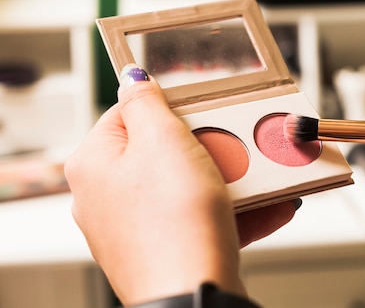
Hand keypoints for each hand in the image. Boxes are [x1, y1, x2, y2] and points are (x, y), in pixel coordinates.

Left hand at [65, 65, 295, 304]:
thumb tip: (132, 79)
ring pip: (185, 188)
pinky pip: (199, 220)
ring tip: (264, 176)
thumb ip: (146, 102)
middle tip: (234, 141)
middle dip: (207, 146)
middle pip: (161, 152)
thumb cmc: (174, 222)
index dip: (170, 106)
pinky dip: (232, 212)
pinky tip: (270, 207)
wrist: (194, 292)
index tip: (202, 106)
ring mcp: (135, 227)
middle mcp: (105, 197)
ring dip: (229, 180)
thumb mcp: (163, 141)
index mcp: (93, 164)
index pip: (128, 114)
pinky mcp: (164, 250)